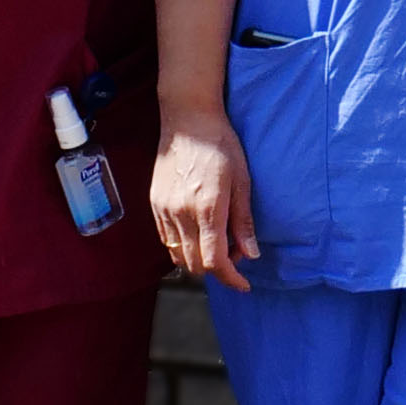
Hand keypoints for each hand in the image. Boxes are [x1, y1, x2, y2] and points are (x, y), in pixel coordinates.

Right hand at [150, 110, 259, 289]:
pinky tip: (198, 232)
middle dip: (218, 270)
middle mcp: (181, 213)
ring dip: (199, 260)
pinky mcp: (154, 204)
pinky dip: (183, 247)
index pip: (215, 261)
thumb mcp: (242, 180)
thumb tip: (251, 254)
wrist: (187, 119)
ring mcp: (164, 210)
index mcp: (208, 207)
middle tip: (235, 254)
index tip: (244, 284)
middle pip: (195, 264)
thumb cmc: (221, 144)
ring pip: (178, 256)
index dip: (231, 279)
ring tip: (218, 242)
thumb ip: (243, 221)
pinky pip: (166, 240)